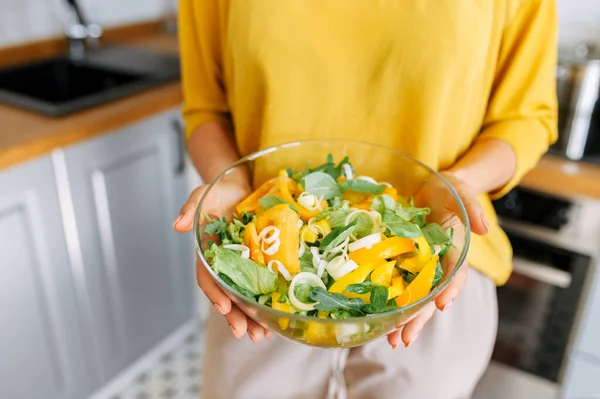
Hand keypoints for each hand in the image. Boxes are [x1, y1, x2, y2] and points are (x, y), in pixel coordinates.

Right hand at [173, 180, 271, 342]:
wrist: (241, 187)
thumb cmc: (219, 193)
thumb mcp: (203, 196)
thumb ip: (190, 208)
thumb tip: (178, 225)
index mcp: (208, 254)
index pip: (207, 277)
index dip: (214, 293)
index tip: (223, 307)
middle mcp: (224, 264)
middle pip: (227, 295)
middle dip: (235, 316)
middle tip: (245, 333)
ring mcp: (242, 266)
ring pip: (244, 297)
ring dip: (251, 318)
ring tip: (261, 336)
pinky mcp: (261, 263)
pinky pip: (263, 287)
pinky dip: (267, 304)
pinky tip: (275, 319)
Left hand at [387, 171, 489, 347]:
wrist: (433, 187)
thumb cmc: (450, 192)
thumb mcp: (462, 194)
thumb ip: (471, 208)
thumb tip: (483, 228)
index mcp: (454, 251)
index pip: (455, 274)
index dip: (450, 288)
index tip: (441, 303)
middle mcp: (436, 264)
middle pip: (430, 295)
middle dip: (419, 318)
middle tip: (405, 339)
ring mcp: (418, 265)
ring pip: (412, 297)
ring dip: (403, 319)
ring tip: (392, 340)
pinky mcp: (400, 261)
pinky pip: (394, 283)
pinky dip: (387, 301)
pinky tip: (377, 319)